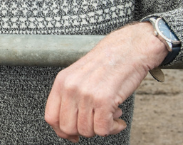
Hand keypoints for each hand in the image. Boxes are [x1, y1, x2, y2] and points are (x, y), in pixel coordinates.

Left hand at [44, 22, 166, 141]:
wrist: (131, 48)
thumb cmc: (109, 62)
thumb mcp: (80, 74)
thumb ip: (70, 96)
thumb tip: (68, 127)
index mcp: (62, 81)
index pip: (51, 117)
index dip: (62, 131)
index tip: (73, 134)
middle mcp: (71, 87)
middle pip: (67, 128)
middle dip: (84, 130)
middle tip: (97, 122)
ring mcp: (86, 94)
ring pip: (87, 131)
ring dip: (102, 128)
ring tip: (111, 114)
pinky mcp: (104, 100)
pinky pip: (103, 130)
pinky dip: (114, 129)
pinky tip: (119, 119)